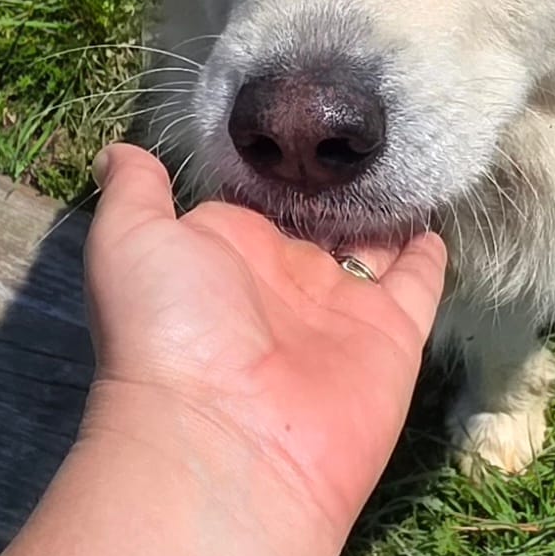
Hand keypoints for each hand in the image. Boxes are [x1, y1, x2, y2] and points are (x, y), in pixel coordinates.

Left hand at [82, 144, 446, 543]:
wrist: (226, 442)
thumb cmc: (170, 332)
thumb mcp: (130, 242)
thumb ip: (134, 191)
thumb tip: (118, 150)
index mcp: (226, 254)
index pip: (260, 200)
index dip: (278, 164)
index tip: (299, 113)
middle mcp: (284, 281)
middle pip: (320, 219)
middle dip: (338, 182)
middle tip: (362, 128)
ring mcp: (341, 308)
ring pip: (373, 244)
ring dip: (387, 207)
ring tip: (407, 155)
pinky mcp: (393, 334)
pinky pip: (419, 284)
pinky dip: (430, 253)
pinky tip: (436, 215)